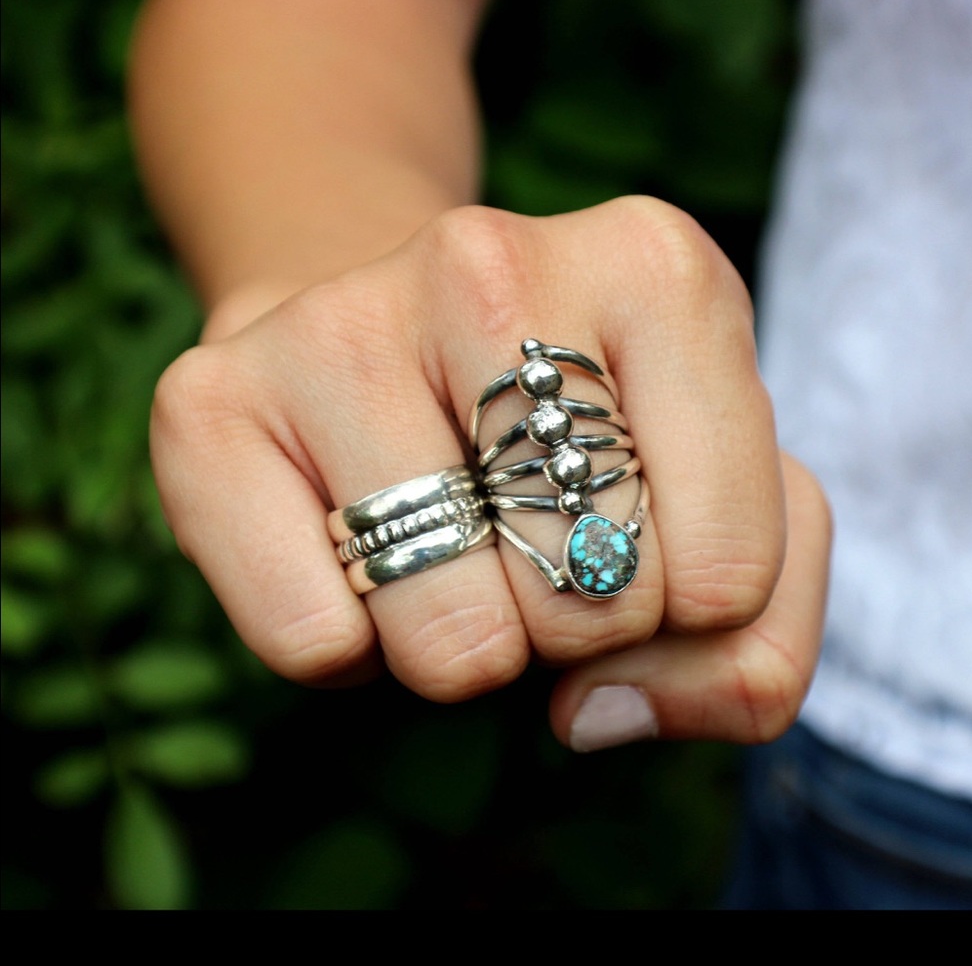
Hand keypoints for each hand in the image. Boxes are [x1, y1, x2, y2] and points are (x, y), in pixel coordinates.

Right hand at [150, 196, 829, 742]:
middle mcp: (490, 264)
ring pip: (454, 640)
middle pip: (593, 601)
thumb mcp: (725, 521)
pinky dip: (349, 652)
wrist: (383, 337)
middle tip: (530, 540)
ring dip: (464, 645)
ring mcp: (338, 320)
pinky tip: (351, 549)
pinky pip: (310, 643)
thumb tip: (600, 712)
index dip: (688, 612)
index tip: (637, 541)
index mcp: (660, 273)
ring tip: (444, 543)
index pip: (729, 575)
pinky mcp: (209, 398)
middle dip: (574, 624)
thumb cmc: (571, 443)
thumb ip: (757, 645)